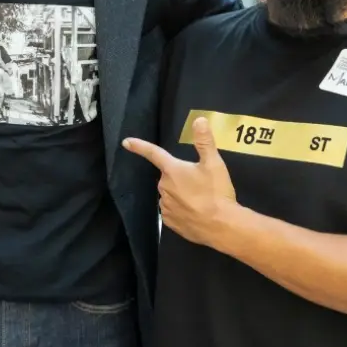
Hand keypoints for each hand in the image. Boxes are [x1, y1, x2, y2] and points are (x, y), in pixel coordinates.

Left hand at [122, 119, 238, 245]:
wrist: (220, 226)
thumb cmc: (216, 192)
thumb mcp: (214, 163)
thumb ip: (205, 141)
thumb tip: (199, 120)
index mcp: (172, 170)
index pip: (153, 153)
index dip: (139, 146)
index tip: (126, 142)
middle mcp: (163, 187)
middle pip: (168, 177)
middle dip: (180, 178)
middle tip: (200, 184)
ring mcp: (164, 206)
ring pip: (170, 195)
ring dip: (180, 195)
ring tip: (200, 200)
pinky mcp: (168, 222)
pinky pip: (171, 211)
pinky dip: (180, 210)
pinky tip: (194, 212)